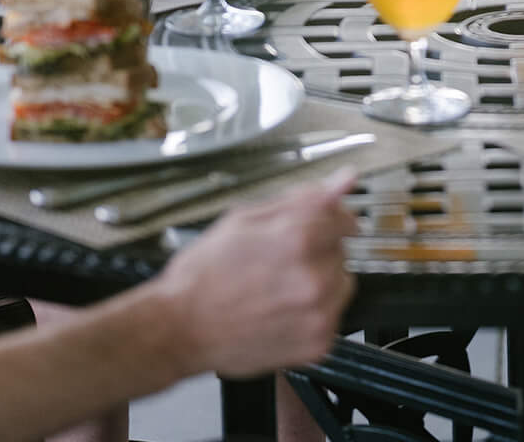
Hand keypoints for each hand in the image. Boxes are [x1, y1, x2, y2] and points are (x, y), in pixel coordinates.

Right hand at [149, 168, 357, 376]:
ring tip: (279, 288)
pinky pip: (332, 316)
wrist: (180, 328)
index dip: (330, 219)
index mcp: (298, 238)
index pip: (343, 218)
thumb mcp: (243, 219)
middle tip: (279, 262)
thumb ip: (299, 200)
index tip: (326, 223)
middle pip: (340, 251)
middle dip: (317, 251)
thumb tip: (342, 180)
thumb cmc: (202, 275)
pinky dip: (314, 312)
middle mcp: (314, 277)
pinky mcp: (317, 343)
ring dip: (319, 281)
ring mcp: (318, 314)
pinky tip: (282, 310)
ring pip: (341, 284)